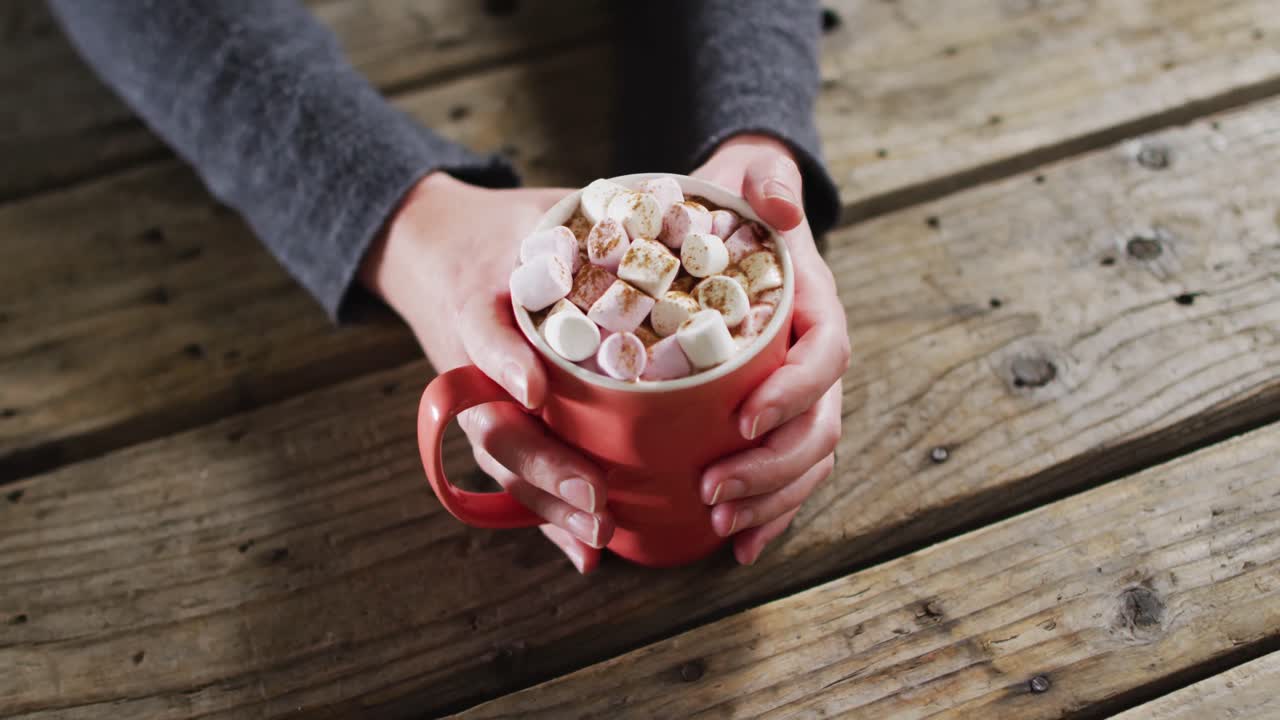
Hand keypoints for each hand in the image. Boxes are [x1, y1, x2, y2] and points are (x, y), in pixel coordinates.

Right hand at [359, 172, 611, 572]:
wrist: (430, 246)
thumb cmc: (503, 228)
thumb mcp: (542, 209)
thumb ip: (600, 219)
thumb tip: (690, 217)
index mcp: (481, 299)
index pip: (484, 333)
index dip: (505, 362)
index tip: (534, 388)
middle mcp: (471, 360)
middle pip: (494, 424)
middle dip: (545, 463)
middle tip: (596, 494)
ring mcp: (477, 399)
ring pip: (505, 463)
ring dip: (550, 505)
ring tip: (600, 534)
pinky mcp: (492, 422)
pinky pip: (517, 477)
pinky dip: (548, 519)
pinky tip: (586, 554)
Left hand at [692, 134, 849, 565]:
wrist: (736, 223)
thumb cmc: (737, 202)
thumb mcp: (749, 176)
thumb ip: (767, 182)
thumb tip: (781, 204)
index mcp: (815, 306)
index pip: (825, 355)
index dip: (794, 391)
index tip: (745, 418)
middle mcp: (815, 357)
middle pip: (819, 425)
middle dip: (773, 467)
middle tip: (714, 490)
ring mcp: (799, 393)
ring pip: (808, 459)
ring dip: (771, 499)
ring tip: (720, 523)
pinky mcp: (774, 417)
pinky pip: (786, 473)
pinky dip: (770, 513)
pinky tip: (738, 546)